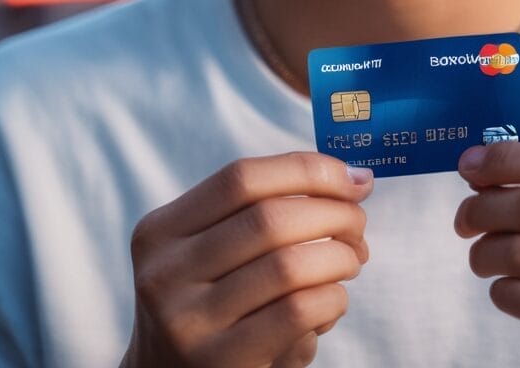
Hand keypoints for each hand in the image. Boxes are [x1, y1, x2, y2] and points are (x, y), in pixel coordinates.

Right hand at [121, 151, 372, 367]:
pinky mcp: (221, 364)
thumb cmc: (211, 301)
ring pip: (289, 265)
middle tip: (358, 224)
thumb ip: (262, 208)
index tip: (352, 179)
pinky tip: (334, 299)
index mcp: (161, 231)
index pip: (242, 178)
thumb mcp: (209, 250)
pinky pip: (297, 313)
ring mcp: (188, 324)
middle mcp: (165, 274)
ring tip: (351, 261)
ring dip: (339, 256)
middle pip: (270, 219)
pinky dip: (332, 298)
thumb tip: (354, 177)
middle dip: (334, 213)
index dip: (307, 171)